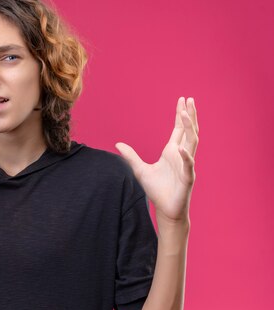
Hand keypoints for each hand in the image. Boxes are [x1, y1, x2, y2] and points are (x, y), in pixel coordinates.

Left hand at [115, 97, 198, 222]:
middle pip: (189, 131)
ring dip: (190, 128)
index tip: (183, 100)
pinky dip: (185, 157)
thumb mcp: (139, 170)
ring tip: (186, 114)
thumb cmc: (156, 190)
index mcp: (172, 152)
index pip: (179, 130)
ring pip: (192, 143)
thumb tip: (118, 144)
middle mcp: (182, 156)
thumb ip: (130, 156)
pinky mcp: (187, 179)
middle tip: (190, 99)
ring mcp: (186, 166)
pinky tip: (180, 148)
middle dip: (190, 116)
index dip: (181, 115)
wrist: (166, 209)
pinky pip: (188, 166)